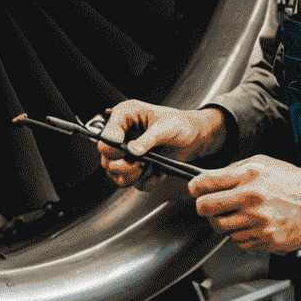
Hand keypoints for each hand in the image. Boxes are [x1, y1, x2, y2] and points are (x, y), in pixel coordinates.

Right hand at [98, 102, 228, 189]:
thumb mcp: (166, 127)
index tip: (128, 153)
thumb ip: (148, 139)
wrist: (195, 136)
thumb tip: (133, 151)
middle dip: (123, 166)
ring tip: (147, 168)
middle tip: (140, 163)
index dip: (114, 149)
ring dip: (131, 176)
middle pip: (106, 160)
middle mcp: (123, 135)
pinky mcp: (138, 167)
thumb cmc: (181, 123)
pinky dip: (143, 182)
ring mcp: (129, 153)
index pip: (104, 139)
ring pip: (115, 174)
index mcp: (124, 117)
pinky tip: (154, 173)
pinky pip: (132, 183)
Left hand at [187, 156, 300, 251]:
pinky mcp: (266, 239)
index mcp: (250, 176)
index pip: (206, 183)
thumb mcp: (263, 162)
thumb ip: (234, 169)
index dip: (195, 187)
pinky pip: (239, 242)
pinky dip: (241, 235)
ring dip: (225, 222)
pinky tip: (253, 225)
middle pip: (206, 209)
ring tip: (239, 214)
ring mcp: (259, 221)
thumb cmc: (293, 182)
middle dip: (204, 208)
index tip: (196, 189)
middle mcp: (252, 199)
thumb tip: (209, 178)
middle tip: (210, 206)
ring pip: (221, 228)